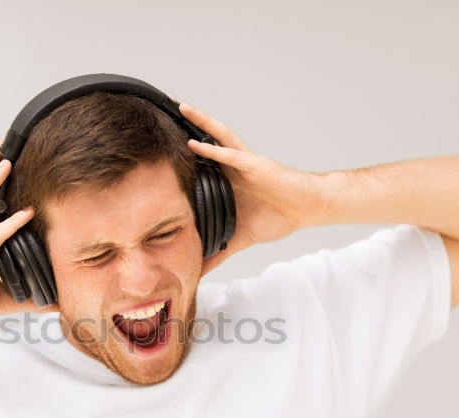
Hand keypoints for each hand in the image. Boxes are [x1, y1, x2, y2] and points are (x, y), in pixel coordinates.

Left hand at [176, 101, 332, 273]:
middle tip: (159, 113)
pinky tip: (196, 142)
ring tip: (180, 107)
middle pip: (203, 142)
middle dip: (183, 127)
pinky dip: (213, 149)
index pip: (197, 165)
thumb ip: (218, 252)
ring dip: (198, 123)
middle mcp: (231, 166)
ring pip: (216, 137)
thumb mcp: (239, 239)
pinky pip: (231, 154)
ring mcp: (243, 163)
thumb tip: (200, 269)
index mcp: (225, 181)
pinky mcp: (256, 165)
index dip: (177, 156)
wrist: (305, 209)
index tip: (153, 150)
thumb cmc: (277, 216)